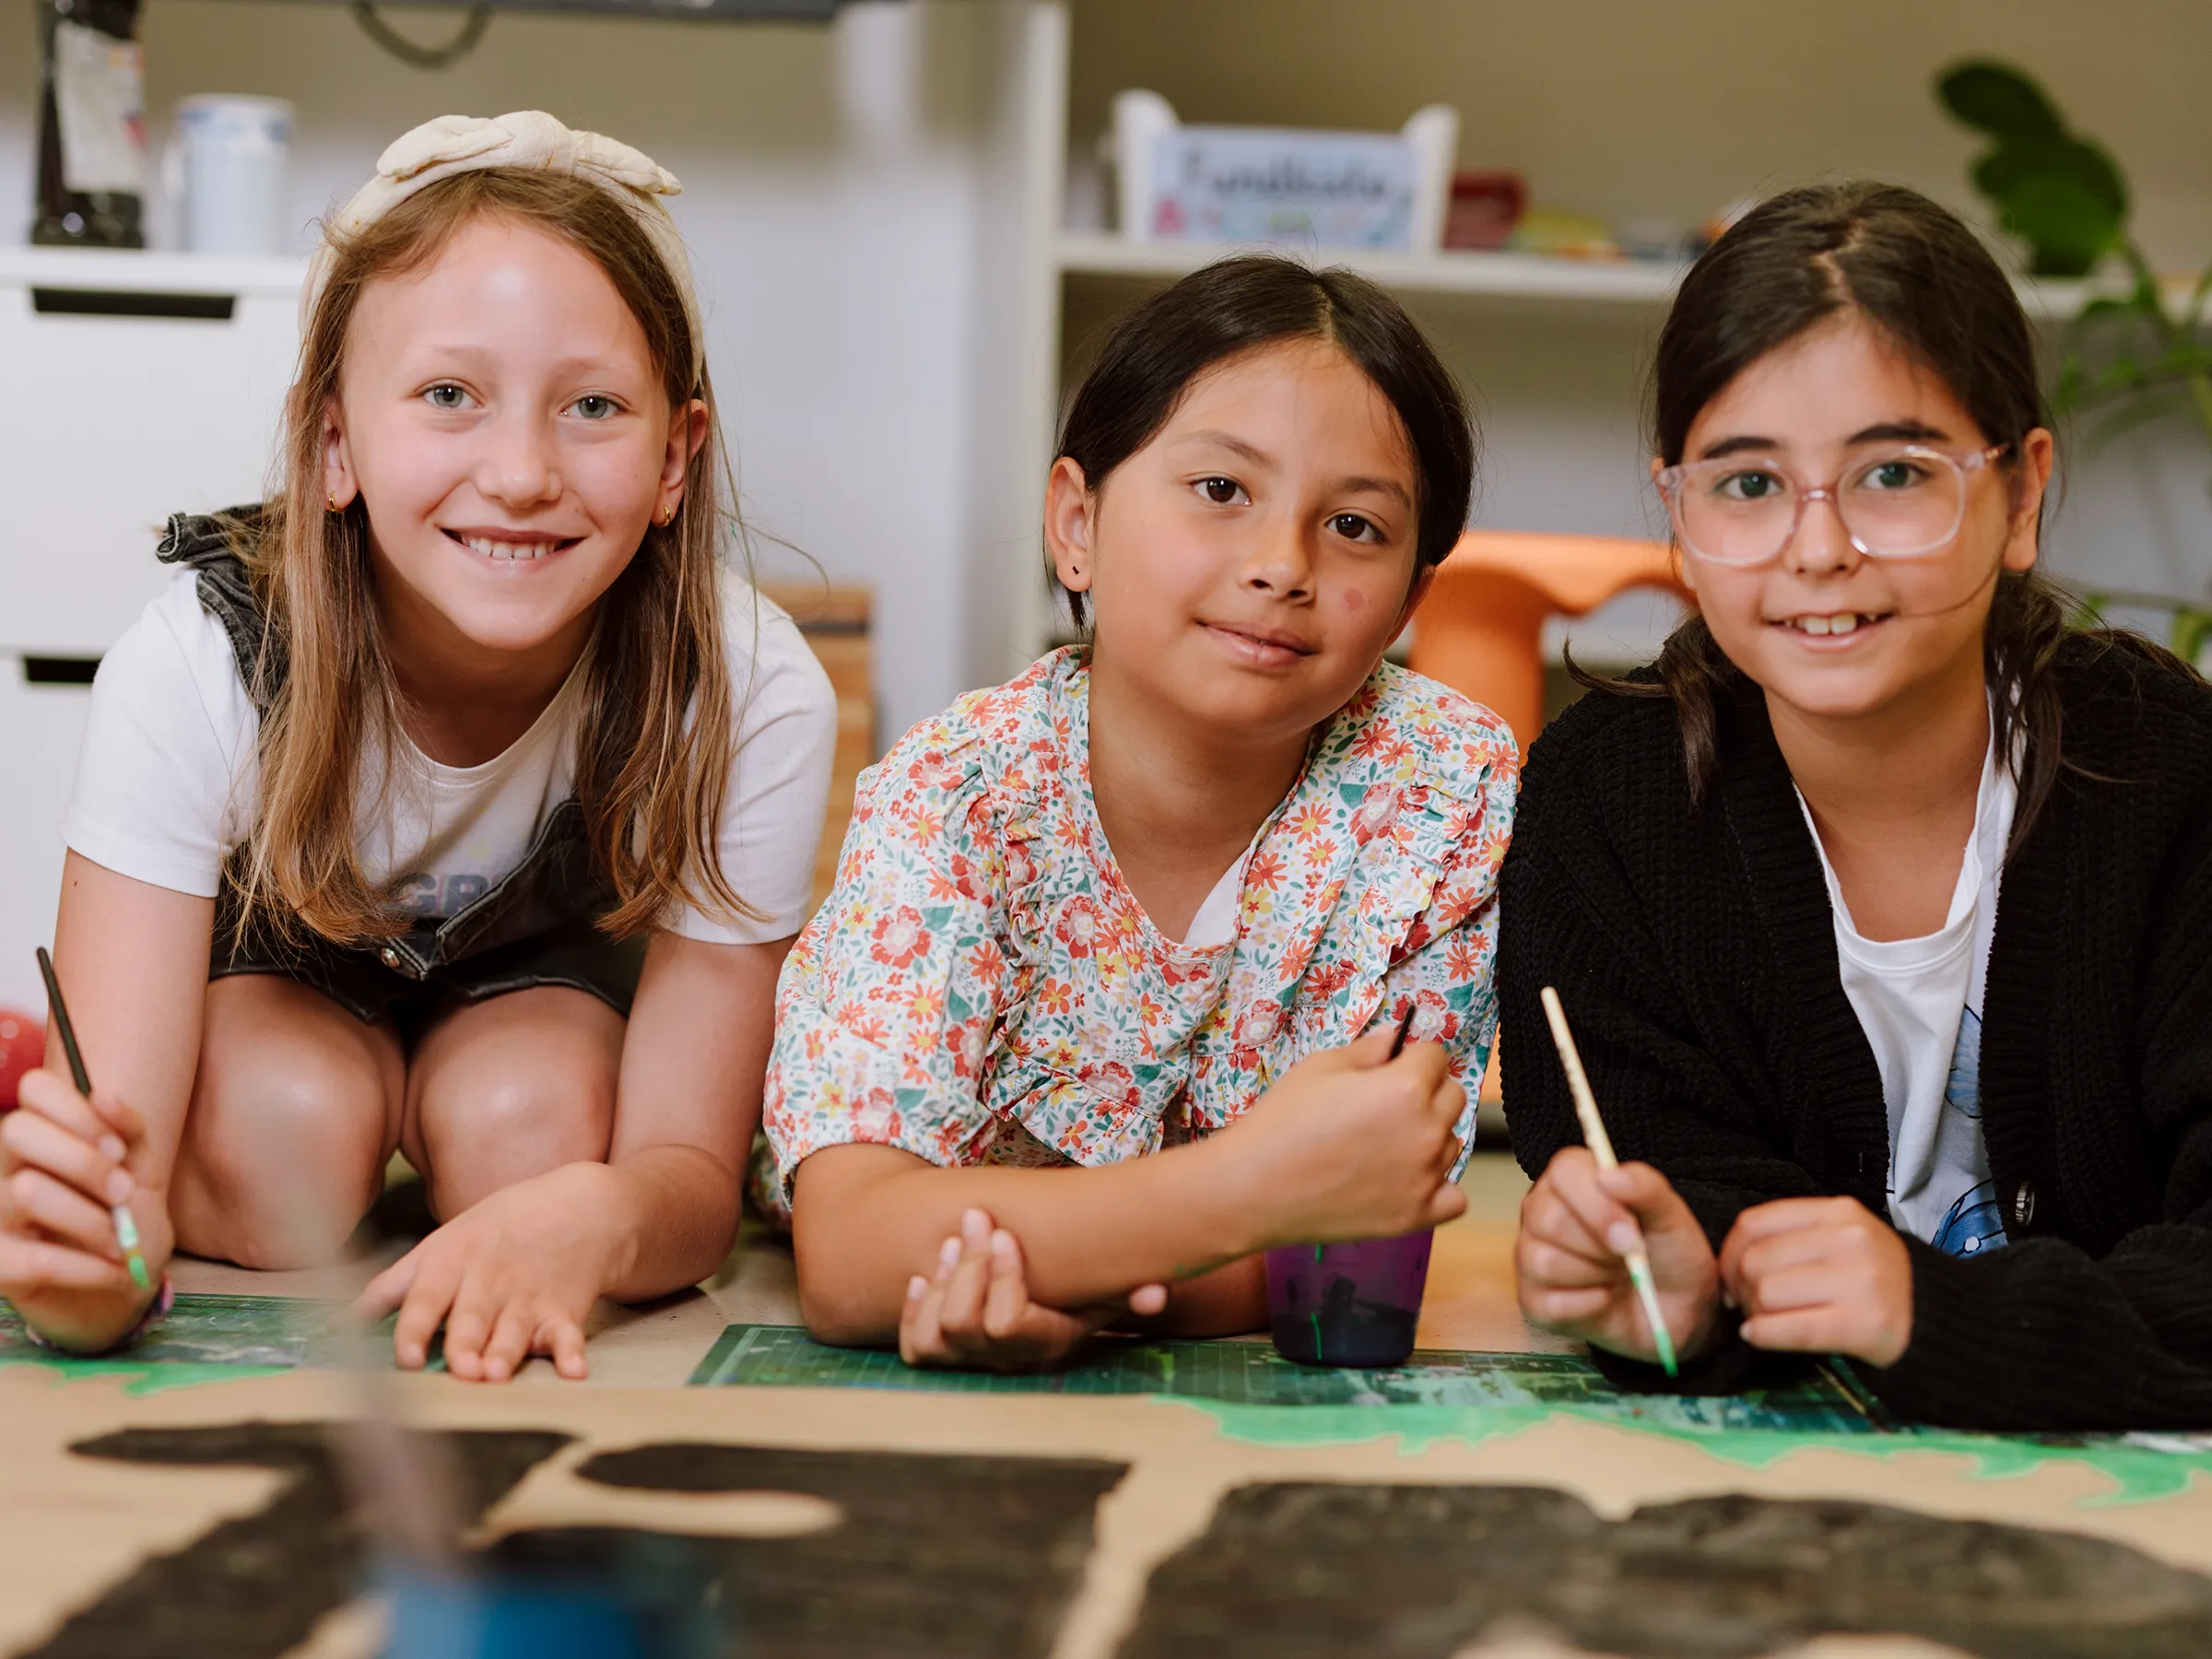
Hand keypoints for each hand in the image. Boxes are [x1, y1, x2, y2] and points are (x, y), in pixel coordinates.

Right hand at [0, 1067, 168, 1349]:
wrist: (123, 1286)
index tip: (116, 1148)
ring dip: (90, 1220)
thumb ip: (129, 1132)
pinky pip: (36, 1259)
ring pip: (26, 1190)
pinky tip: (112, 1272)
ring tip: (118, 1241)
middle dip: (83, 1162)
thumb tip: (103, 1096)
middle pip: (16, 1130)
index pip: (34, 1088)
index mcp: (45, 1137)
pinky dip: (88, 1268)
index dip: (77, 1111)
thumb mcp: (142, 1172)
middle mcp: (9, 1169)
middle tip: (122, 1193)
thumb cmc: (128, 1220)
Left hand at [356, 1162, 623, 1381]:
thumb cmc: (498, 1230)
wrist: (580, 1206)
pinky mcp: (565, 1310)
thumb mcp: (443, 1243)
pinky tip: (573, 1370)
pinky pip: (569, 1334)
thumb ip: (391, 1287)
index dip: (414, 1329)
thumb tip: (334, 1325)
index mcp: (453, 1261)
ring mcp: (529, 1295)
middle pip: (471, 1317)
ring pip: (514, 1330)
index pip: (426, 1298)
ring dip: (506, 1352)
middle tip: (459, 1369)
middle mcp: (490, 1279)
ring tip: (495, 1375)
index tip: (405, 1358)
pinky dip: (572, 1353)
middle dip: (464, 1344)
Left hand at [899, 1206, 1166, 1371]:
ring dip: (942, 1282)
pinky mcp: (941, 1353)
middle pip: (965, 1323)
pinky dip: (915, 1308)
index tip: (1006, 1234)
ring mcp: (970, 1359)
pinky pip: (915, 1346)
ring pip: (938, 1335)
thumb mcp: (1107, 1287)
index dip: (1001, 1278)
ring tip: (954, 1241)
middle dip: (968, 1265)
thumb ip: (1131, 1292)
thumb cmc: (1077, 1288)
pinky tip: (922, 1274)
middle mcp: (1004, 1359)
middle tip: (977, 1217)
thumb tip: (1154, 1293)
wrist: (1046, 1306)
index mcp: (1044, 1344)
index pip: (1007, 1324)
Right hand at [1216, 1028, 1467, 1247]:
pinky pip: (1454, 1197)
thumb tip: (1394, 1042)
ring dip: (1428, 1137)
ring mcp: (1426, 1177)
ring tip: (1382, 1146)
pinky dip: (1437, 1187)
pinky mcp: (1418, 1215)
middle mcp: (1426, 1131)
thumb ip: (1368, 1050)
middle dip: (1426, 1092)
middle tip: (1384, 1106)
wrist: (1254, 1188)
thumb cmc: (1282, 1122)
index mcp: (1406, 1087)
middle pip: (1452, 1097)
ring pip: (1451, 1143)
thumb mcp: (1320, 1067)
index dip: (1410, 1057)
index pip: (1435, 1056)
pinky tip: (1405, 1180)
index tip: (1390, 1068)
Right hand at [1515, 1147, 1720, 1365]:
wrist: (1678, 1308)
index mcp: (1574, 1178)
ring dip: (1595, 1275)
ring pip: (1544, 1262)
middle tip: (1630, 1256)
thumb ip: (1646, 1188)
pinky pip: (1549, 1304)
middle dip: (1600, 1246)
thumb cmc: (1669, 1253)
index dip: (1597, 1204)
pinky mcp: (1534, 1299)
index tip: (1631, 1232)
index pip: (1564, 1172)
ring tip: (1617, 1274)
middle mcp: (1543, 1210)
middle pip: (1548, 1219)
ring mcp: (1532, 1254)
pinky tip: (1604, 1297)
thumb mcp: (1672, 1217)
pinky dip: (1589, 1305)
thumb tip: (1610, 1176)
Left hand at [1719, 1196, 1912, 1367]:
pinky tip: (1758, 1336)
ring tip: (1765, 1320)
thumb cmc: (1872, 1279)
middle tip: (1749, 1305)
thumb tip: (1730, 1265)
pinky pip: (1791, 1329)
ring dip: (1754, 1313)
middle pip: (1756, 1260)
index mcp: (1839, 1212)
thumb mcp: (1840, 1238)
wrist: (1935, 1317)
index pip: (1754, 1223)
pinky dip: (1764, 1335)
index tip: (1731, 1275)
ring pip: (1767, 1293)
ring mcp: (1861, 1281)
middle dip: (1741, 1287)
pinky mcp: (1865, 1324)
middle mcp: (1850, 1240)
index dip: (1729, 1253)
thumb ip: (1791, 1237)